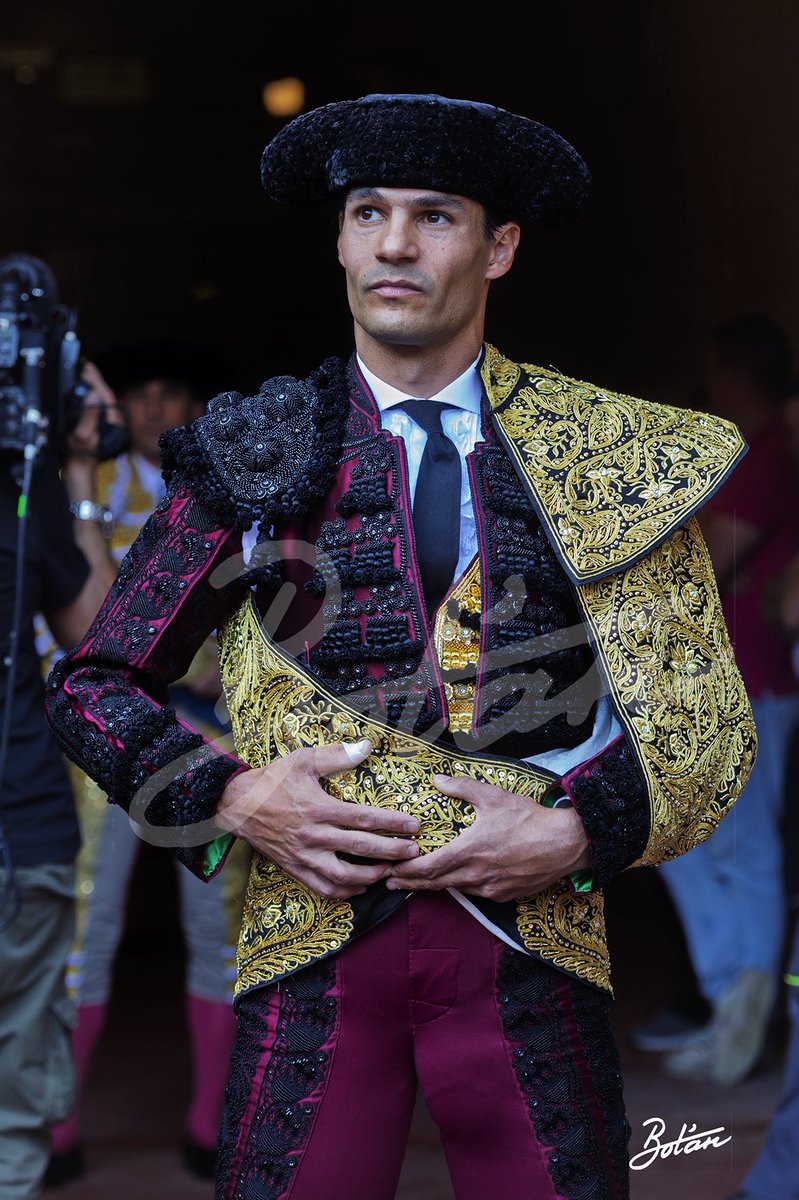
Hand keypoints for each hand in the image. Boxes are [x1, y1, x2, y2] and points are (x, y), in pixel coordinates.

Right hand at [65, 362, 124, 460]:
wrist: (80, 467)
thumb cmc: (81, 453)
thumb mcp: (83, 434)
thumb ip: (89, 415)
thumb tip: (92, 395)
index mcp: (110, 420)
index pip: (105, 394)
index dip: (97, 380)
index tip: (89, 368)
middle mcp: (111, 419)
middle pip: (104, 394)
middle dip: (95, 379)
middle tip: (85, 365)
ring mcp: (106, 422)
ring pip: (100, 399)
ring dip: (93, 386)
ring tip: (85, 373)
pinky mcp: (100, 424)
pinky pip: (97, 405)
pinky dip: (91, 395)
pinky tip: (86, 391)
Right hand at [216, 739, 420, 898]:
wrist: (237, 805)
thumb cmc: (272, 780)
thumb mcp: (302, 760)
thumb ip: (336, 755)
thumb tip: (367, 746)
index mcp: (318, 808)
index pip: (363, 818)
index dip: (392, 823)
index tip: (415, 825)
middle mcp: (313, 835)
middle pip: (360, 849)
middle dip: (392, 852)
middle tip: (414, 851)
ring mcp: (303, 856)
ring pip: (343, 876)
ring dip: (371, 876)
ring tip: (391, 871)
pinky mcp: (295, 868)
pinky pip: (323, 888)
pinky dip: (345, 892)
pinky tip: (361, 887)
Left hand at [385, 774, 591, 900]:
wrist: (565, 844)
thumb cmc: (529, 819)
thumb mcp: (493, 796)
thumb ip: (462, 787)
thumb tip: (438, 779)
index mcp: (469, 851)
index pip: (428, 868)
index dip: (406, 871)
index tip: (390, 871)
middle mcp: (476, 875)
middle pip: (435, 884)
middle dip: (411, 882)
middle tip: (391, 882)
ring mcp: (490, 889)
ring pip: (455, 890)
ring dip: (434, 886)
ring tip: (418, 881)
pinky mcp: (504, 896)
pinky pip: (476, 893)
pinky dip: (460, 887)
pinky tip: (455, 881)